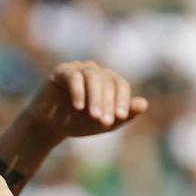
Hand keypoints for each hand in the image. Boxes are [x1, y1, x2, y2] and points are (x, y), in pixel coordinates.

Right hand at [20, 61, 148, 144]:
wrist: (50, 126)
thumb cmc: (78, 122)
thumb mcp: (103, 123)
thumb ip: (124, 115)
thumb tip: (144, 104)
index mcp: (108, 81)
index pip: (120, 85)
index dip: (123, 100)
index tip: (120, 117)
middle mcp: (95, 71)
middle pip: (108, 81)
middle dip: (108, 103)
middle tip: (105, 122)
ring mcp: (78, 69)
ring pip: (93, 77)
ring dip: (95, 97)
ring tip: (93, 116)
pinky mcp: (61, 71)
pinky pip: (73, 76)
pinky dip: (78, 91)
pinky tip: (78, 107)